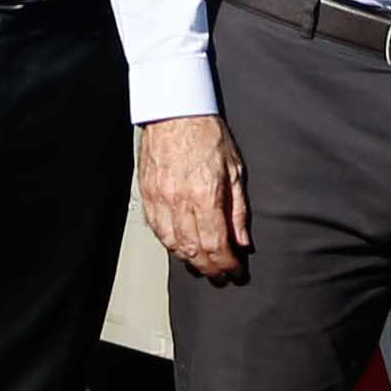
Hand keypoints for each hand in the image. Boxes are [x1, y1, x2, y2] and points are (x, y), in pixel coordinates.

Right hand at [138, 112, 249, 279]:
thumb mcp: (235, 170)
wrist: (174, 112)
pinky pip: (158, 230)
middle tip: (221, 278)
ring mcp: (160, 200)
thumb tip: (243, 241)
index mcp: (205, 196)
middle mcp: (179, 202)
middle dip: (210, 270)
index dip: (227, 265)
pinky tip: (181, 248)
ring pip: (173, 245)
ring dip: (190, 261)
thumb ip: (238, 210)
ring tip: (203, 267)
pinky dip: (171, 245)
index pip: (216, 245)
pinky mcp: (148, 195)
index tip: (236, 273)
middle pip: (194, 251)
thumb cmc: (206, 134)